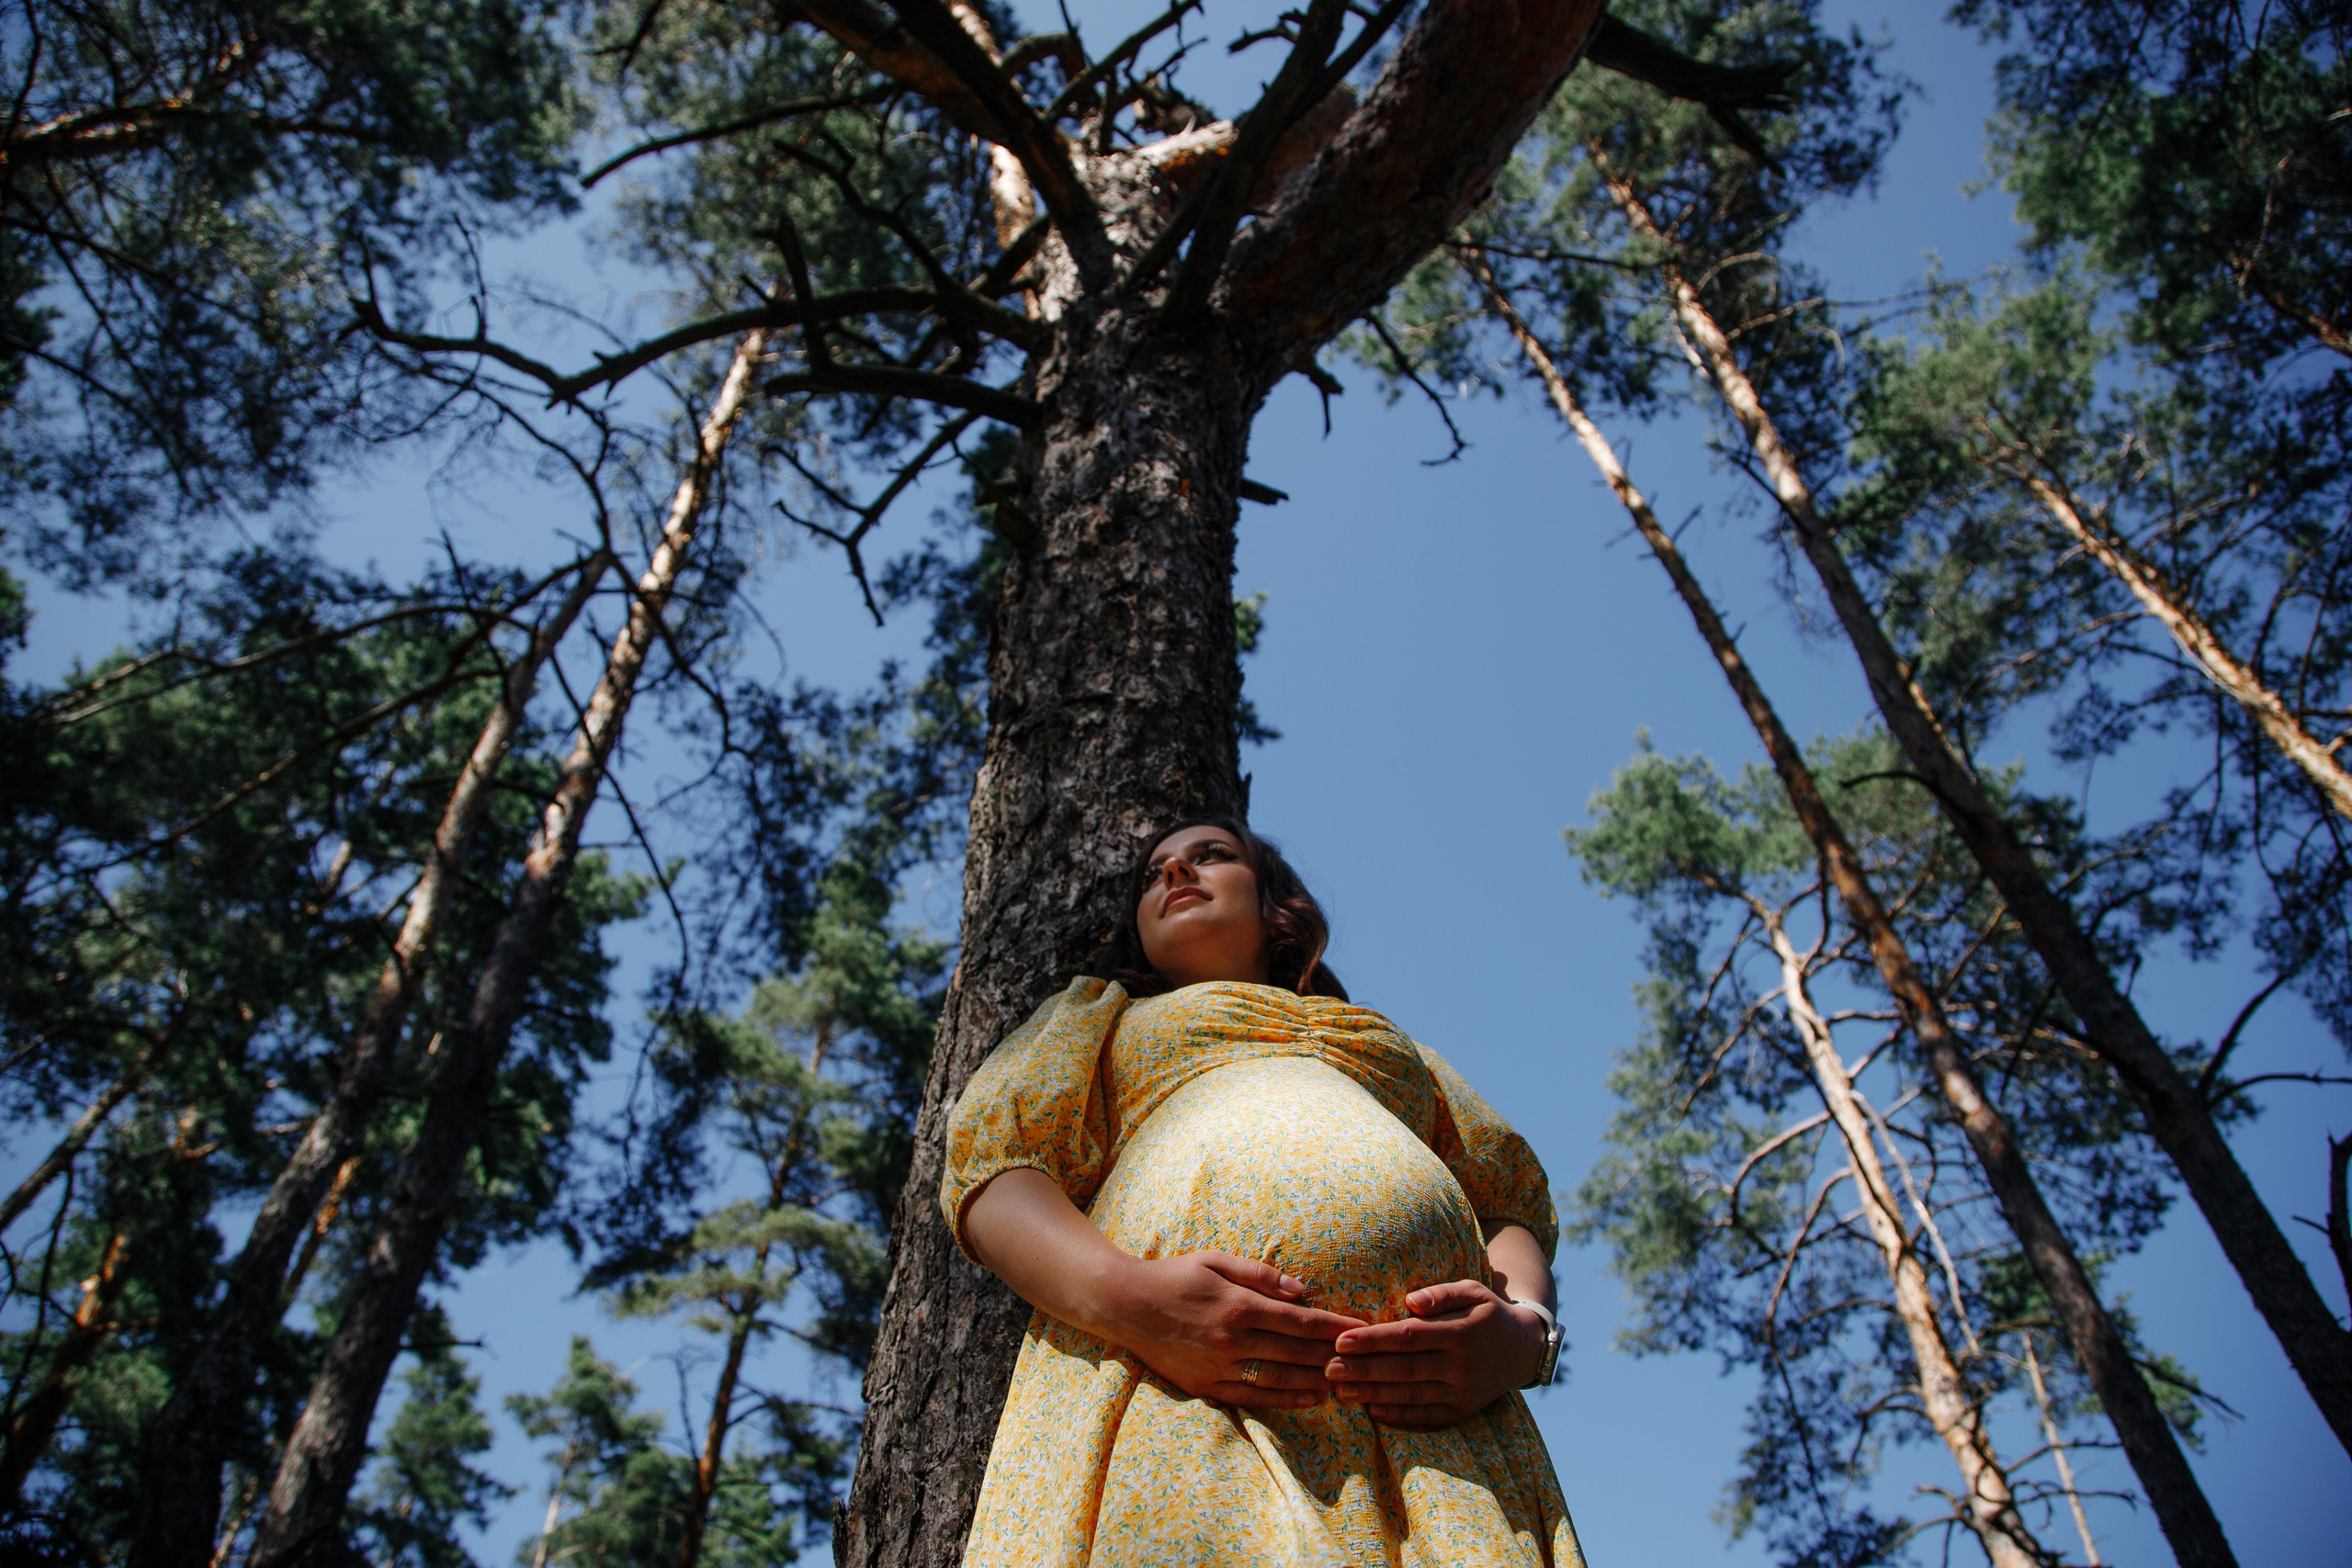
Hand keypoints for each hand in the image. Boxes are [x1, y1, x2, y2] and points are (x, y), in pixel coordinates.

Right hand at [1094, 1251, 1367, 1411]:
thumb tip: (1300, 1288)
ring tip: (1349, 1381)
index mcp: (1238, 1305)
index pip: (1300, 1321)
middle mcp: (1232, 1340)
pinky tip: (1311, 1397)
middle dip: (1335, 1354)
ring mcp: (1219, 1366)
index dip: (1335, 1326)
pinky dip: (1286, 1398)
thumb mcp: (1216, 1260)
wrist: (1125, 1305)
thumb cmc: (1175, 1276)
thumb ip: (1259, 1274)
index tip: (1363, 1328)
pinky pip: (1254, 1397)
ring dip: (1318, 1380)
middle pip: (1297, 1351)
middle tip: (1367, 1358)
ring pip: (1280, 1378)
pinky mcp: (1206, 1386)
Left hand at [1325, 1279, 1547, 1428]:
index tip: (1341, 1340)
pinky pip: (1426, 1418)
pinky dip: (1399, 1417)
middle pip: (1404, 1369)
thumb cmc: (1487, 1313)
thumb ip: (1442, 1294)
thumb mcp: (1472, 1291)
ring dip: (1373, 1395)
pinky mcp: (1462, 1412)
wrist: (1523, 1350)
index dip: (1374, 1340)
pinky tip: (1372, 1411)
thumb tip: (1411, 1301)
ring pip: (1411, 1396)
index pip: (1409, 1337)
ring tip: (1340, 1392)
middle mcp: (1462, 1365)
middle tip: (1328, 1369)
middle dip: (1363, 1370)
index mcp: (1461, 1332)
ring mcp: (1463, 1392)